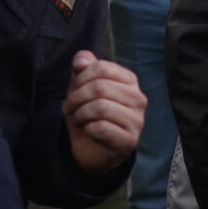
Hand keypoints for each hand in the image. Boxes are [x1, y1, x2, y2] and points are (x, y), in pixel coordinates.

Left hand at [62, 51, 146, 173]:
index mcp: (129, 81)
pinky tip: (88, 131)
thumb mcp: (81, 86)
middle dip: (76, 97)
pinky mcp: (129, 140)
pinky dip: (87, 129)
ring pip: (100, 107)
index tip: (73, 90)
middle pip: (99, 87)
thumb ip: (82, 68)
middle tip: (69, 107)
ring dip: (80, 114)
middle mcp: (138, 99)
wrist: (92, 148)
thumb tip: (81, 60)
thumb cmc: (89, 112)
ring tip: (77, 119)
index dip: (80, 78)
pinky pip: (101, 128)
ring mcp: (136, 120)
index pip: (101, 67)